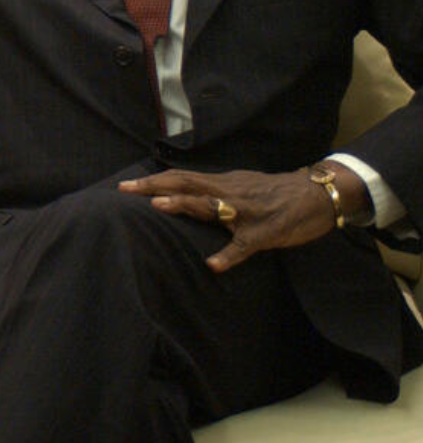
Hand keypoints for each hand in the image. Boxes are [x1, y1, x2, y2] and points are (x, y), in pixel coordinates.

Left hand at [118, 164, 362, 272]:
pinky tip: (212, 265)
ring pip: (211, 205)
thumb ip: (212, 190)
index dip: (153, 180)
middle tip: (125, 189)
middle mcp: (229, 192)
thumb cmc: (274, 192)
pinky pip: (243, 245)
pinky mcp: (264, 233)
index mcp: (222, 183)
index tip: (125, 185)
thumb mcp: (239, 185)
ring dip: (184, 205)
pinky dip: (228, 255)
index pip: (181, 177)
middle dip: (155, 186)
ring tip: (158, 207)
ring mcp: (245, 212)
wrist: (316, 193)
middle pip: (186, 184)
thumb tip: (182, 192)